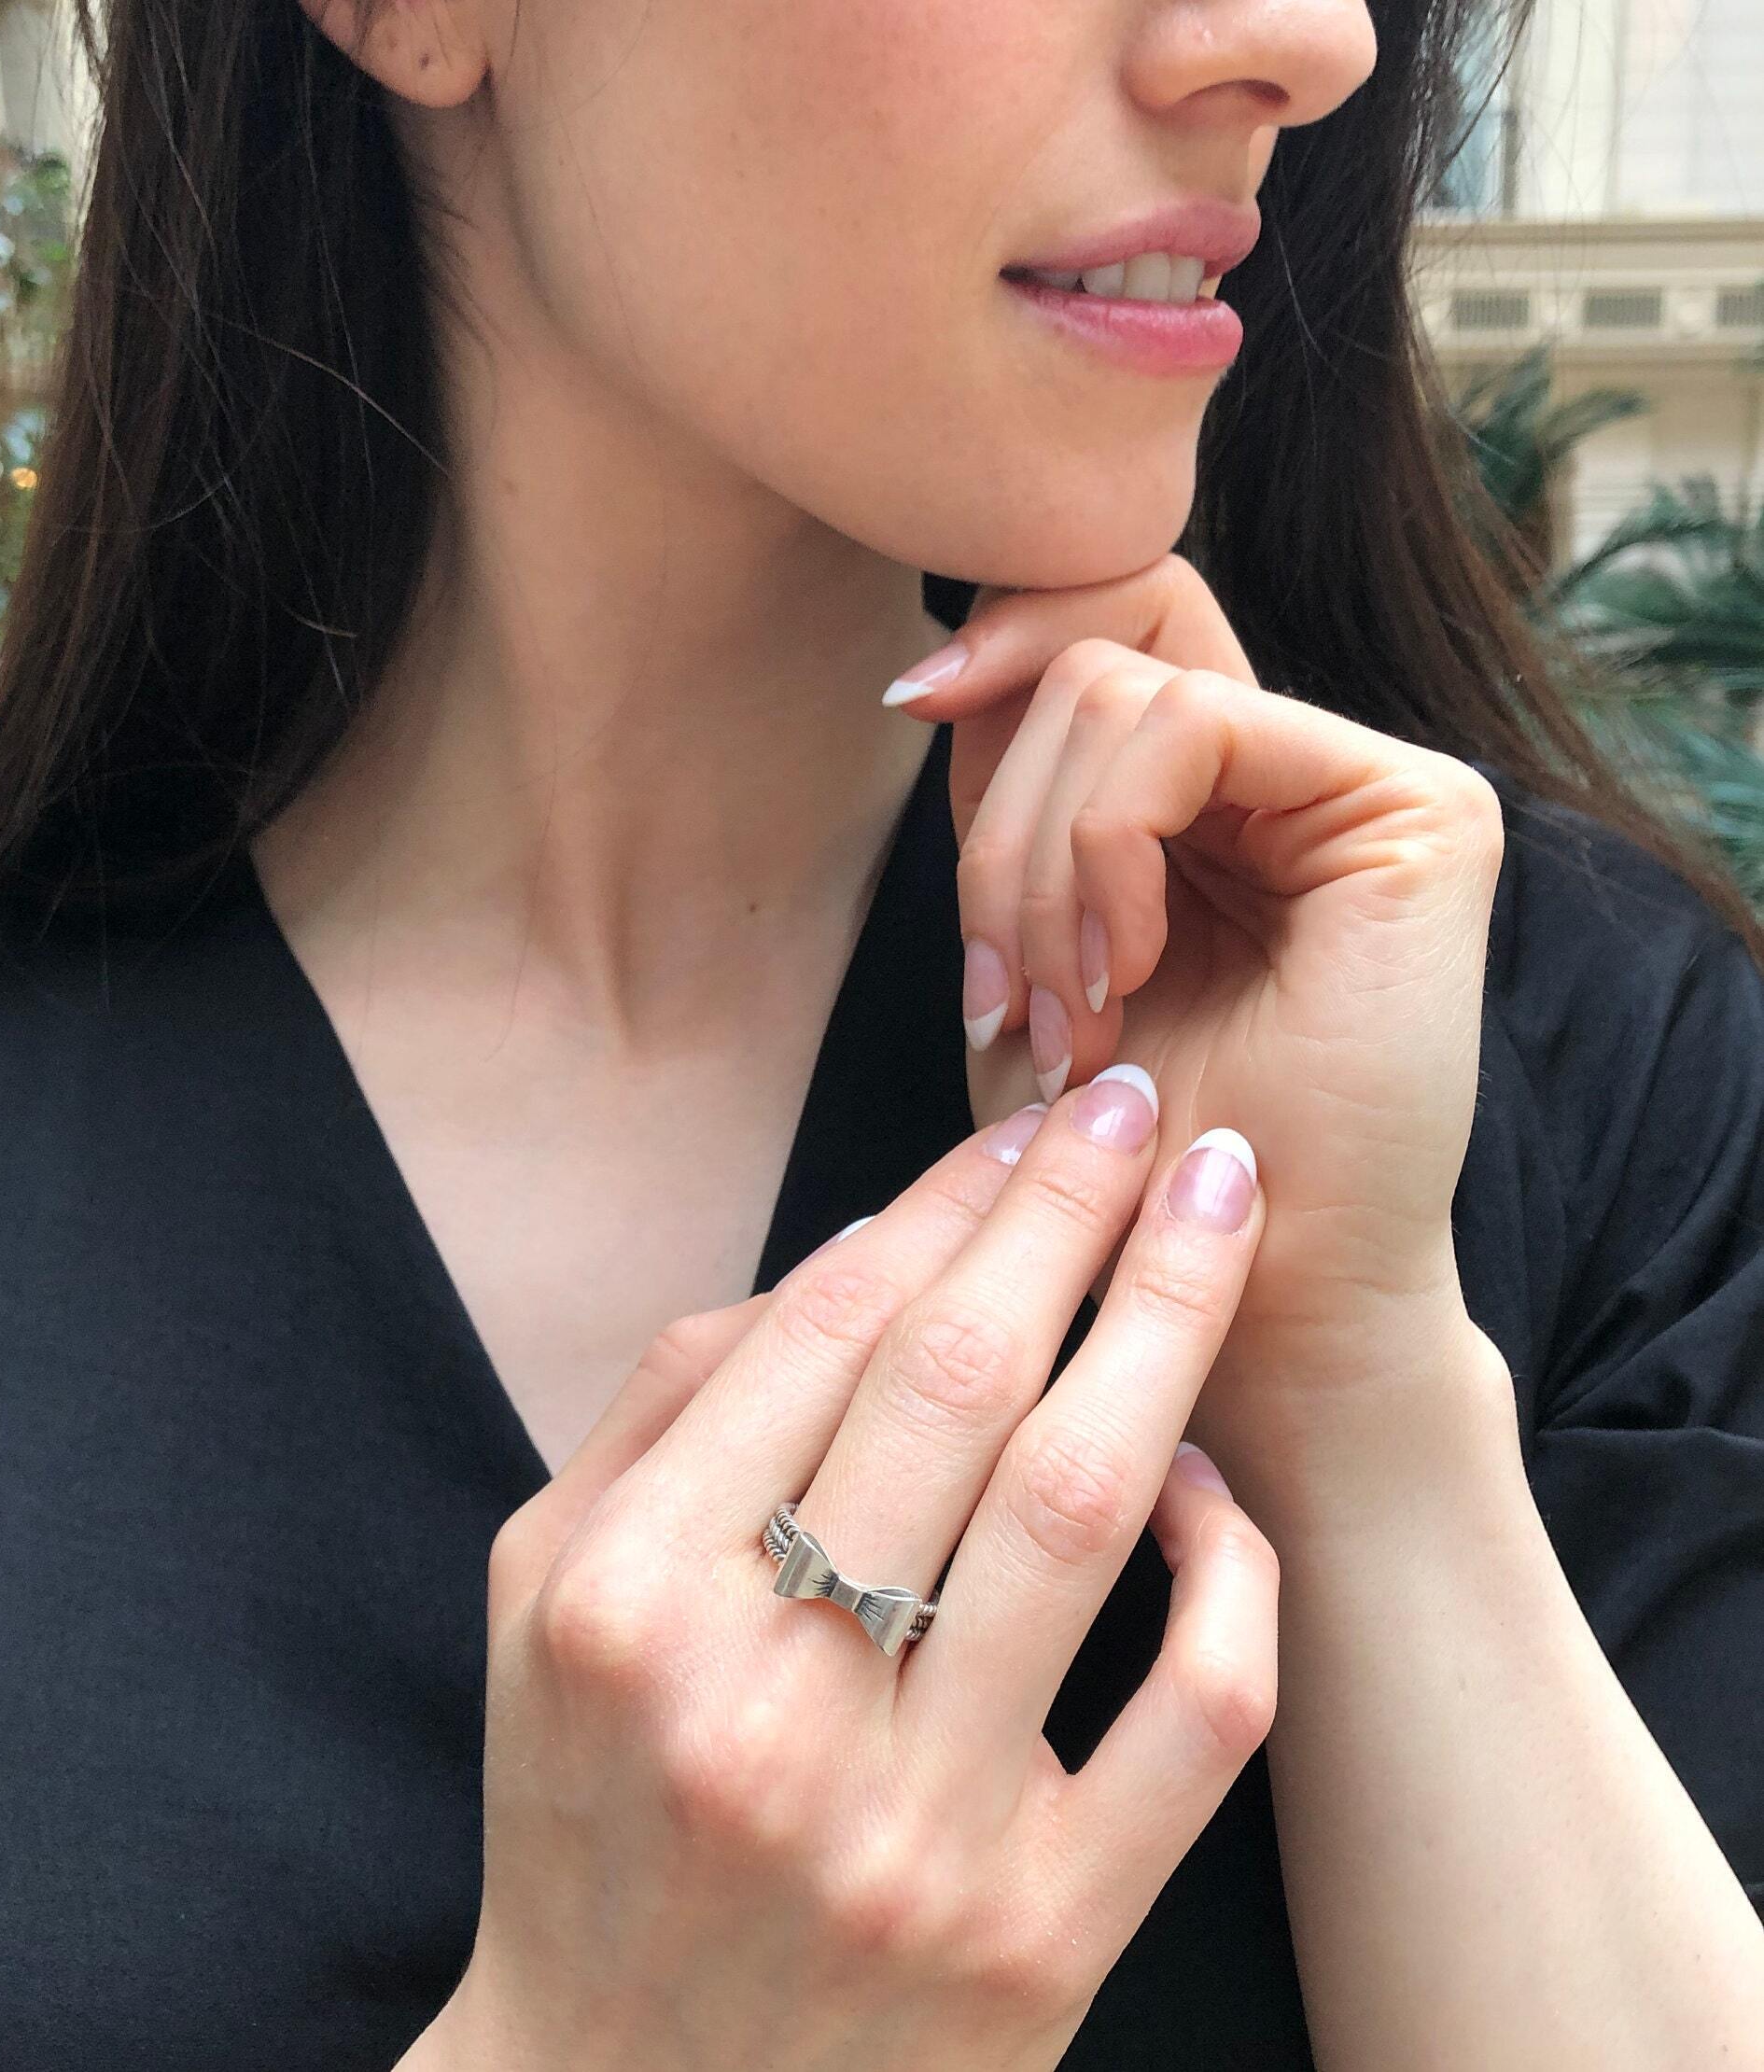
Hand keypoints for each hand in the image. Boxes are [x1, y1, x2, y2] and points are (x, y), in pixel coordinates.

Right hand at [403, 1076, 1273, 2071]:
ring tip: (1220, 1204)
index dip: (940, 1201)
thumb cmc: (579, 1813)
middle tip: (1141, 1106)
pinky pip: (1188, 1715)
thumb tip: (837, 1258)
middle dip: (1068, 1211)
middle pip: (956, 1384)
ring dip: (1166, 1322)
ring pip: (1078, 1510)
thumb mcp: (534, 1597)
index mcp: (623, 1597)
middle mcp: (758, 1701)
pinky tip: (1215, 1474)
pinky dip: (1228, 1568)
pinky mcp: (1041, 1937)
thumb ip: (654, 1411)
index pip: (819, 1331)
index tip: (1021, 1127)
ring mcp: (910, 1827)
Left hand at [886, 556, 1506, 1465]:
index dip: (1000, 645)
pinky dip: (1109, 847)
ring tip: (1072, 1018)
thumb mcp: (1024, 965)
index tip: (910, 705)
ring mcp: (1365, 784)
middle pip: (1091, 658)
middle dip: (1002, 833)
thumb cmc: (1113, 1168)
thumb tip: (939, 676)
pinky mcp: (1419, 810)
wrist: (1234, 1300)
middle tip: (1014, 997)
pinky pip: (1194, 727)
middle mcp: (1295, 776)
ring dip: (1043, 867)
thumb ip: (1010, 817)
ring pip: (1122, 688)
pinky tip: (1124, 974)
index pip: (1101, 629)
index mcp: (1207, 806)